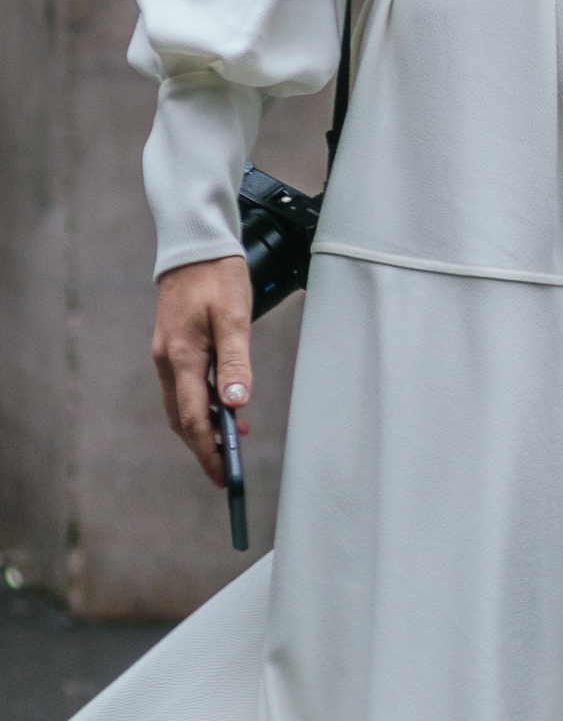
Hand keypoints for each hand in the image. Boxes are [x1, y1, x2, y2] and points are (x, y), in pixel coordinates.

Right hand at [152, 256, 252, 485]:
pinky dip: (201, 405)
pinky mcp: (173, 347)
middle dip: (204, 447)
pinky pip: (184, 387)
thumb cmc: (218, 278)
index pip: (194, 418)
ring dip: (204, 427)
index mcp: (182, 357)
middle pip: (183, 419)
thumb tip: (237, 404)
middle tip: (226, 470)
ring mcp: (168, 355)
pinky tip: (223, 406)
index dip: (209, 449)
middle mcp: (168, 361)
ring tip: (233, 441)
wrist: (195, 247)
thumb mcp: (236, 317)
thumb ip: (236, 362)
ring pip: (182, 405)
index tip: (224, 473)